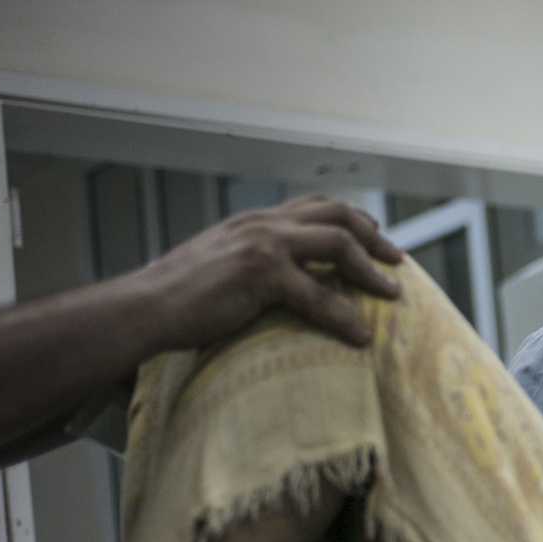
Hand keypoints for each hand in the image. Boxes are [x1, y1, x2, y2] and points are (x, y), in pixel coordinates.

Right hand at [133, 196, 403, 349]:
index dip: (352, 217)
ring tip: (392, 295)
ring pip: (337, 243)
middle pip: (337, 214)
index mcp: (255, 220)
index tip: (375, 232)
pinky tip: (360, 336)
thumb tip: (281, 280)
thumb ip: (253, 260)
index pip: (315, 205)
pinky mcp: (261, 273)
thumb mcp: (221, 264)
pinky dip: (344, 317)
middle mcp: (263, 224)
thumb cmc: (179, 296)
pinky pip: (318, 295)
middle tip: (398, 261)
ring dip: (371, 270)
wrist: (145, 307)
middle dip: (374, 236)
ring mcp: (263, 244)